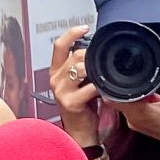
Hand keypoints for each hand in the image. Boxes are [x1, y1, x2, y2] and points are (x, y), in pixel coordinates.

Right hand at [49, 27, 102, 148]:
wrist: (80, 131)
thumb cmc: (83, 106)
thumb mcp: (79, 82)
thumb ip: (82, 67)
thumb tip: (95, 50)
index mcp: (56, 71)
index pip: (59, 46)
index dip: (71, 33)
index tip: (84, 28)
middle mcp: (55, 79)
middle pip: (75, 56)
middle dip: (92, 57)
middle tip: (102, 65)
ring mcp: (61, 91)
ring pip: (81, 68)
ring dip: (96, 71)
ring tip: (102, 79)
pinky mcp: (70, 102)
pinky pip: (90, 87)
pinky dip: (101, 87)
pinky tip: (104, 91)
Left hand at [107, 51, 159, 144]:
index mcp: (140, 111)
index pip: (113, 98)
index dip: (111, 85)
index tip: (116, 76)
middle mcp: (133, 119)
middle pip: (117, 98)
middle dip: (126, 87)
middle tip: (140, 80)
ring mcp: (135, 124)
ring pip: (125, 103)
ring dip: (134, 95)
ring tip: (153, 92)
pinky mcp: (139, 125)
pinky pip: (132, 110)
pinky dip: (139, 102)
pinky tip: (154, 99)